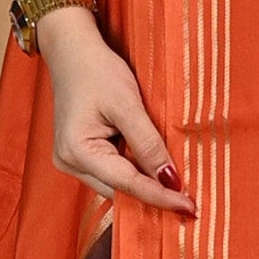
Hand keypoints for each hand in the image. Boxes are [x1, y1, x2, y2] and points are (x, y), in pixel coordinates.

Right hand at [40, 12, 196, 214]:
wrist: (72, 50)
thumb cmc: (96, 71)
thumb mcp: (128, 104)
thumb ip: (148, 144)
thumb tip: (170, 180)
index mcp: (77, 151)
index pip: (127, 183)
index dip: (160, 196)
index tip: (189, 207)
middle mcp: (69, 163)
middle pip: (119, 191)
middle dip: (152, 195)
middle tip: (189, 202)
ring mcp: (71, 161)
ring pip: (115, 185)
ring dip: (143, 184)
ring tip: (175, 186)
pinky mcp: (79, 156)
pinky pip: (111, 173)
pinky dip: (133, 172)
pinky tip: (154, 170)